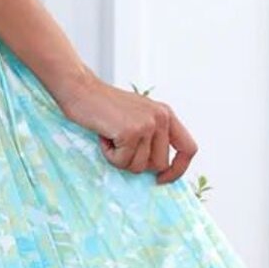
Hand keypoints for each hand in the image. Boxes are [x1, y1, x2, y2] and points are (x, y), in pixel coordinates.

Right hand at [57, 71, 197, 183]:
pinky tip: (103, 137)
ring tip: (110, 138)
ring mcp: (147, 125)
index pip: (188, 148)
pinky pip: (121, 162)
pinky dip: (109, 155)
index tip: (161, 179)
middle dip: (137, 163)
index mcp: (166, 114)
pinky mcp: (130, 132)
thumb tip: (157, 169)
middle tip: (120, 147)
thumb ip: (152, 136)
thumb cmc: (103, 106)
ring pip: (139, 167)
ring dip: (120, 159)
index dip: (178, 169)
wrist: (80, 89)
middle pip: (159, 164)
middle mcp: (161, 118)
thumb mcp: (137, 115)